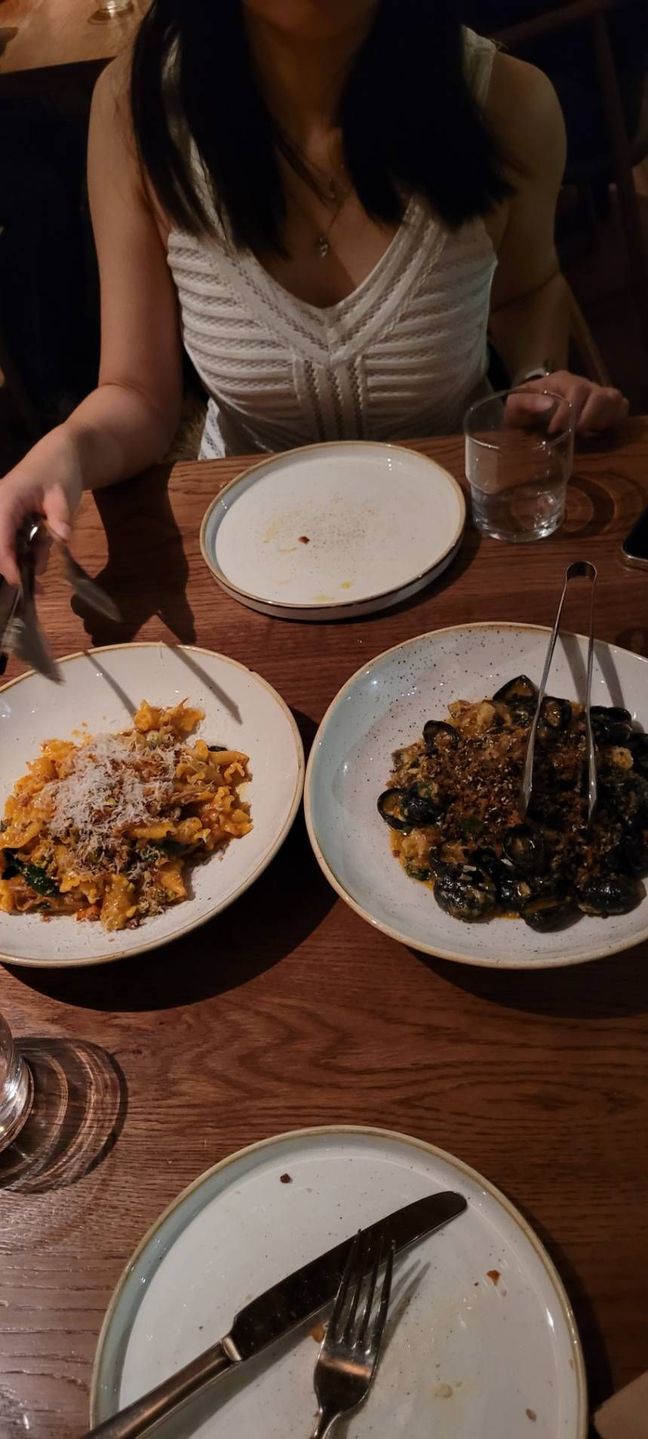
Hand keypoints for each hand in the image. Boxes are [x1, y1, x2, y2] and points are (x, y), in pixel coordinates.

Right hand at [0, 427, 82, 584]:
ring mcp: (3, 516)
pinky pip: (15, 543)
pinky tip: (45, 544)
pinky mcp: (10, 522)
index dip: (6, 562)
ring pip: (7, 548)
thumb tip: (62, 538)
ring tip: (47, 552)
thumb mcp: (63, 493)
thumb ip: (60, 516)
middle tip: (39, 588)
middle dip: (15, 568)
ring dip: (26, 559)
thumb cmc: (59, 470)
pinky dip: (29, 551)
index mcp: (5, 500)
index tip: (18, 582)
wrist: (59, 455)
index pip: (0, 536)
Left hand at [520, 371, 628, 434]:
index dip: (570, 411)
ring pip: (614, 400)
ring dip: (601, 421)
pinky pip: (621, 409)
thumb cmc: (522, 411)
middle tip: (573, 433)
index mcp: (563, 380)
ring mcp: (597, 394)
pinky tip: (597, 431)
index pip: (577, 390)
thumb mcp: (515, 405)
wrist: (526, 417)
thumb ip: (526, 402)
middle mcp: (584, 384)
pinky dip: (614, 421)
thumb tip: (549, 404)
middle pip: (601, 395)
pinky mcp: (605, 407)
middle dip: (588, 418)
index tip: (554, 429)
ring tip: (584, 432)